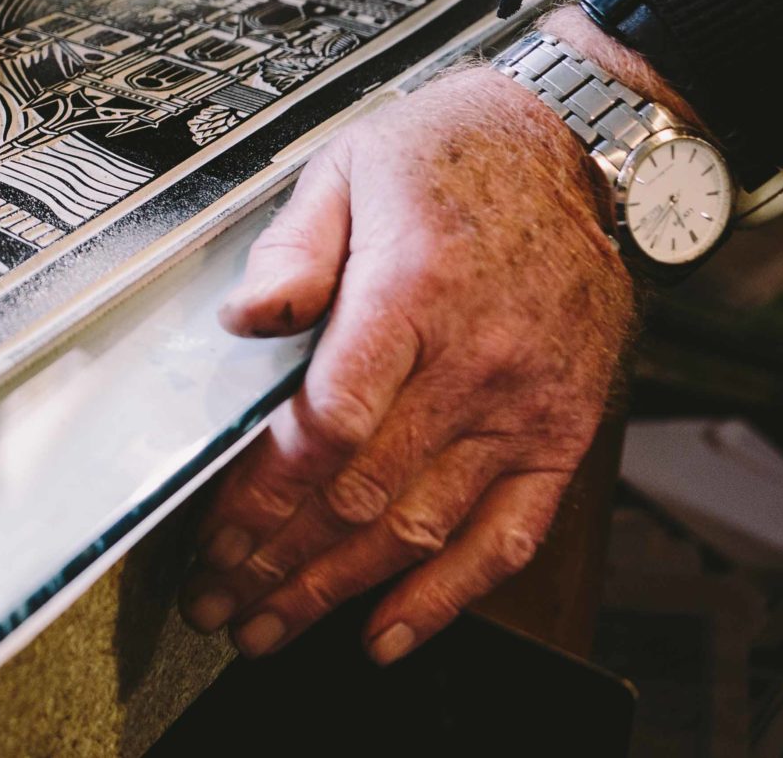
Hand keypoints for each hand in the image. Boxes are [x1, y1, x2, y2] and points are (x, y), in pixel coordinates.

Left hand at [180, 10, 658, 664]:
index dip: (266, 494)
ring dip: (339, 590)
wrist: (567, 148)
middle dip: (280, 561)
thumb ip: (293, 250)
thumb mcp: (348, 168)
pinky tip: (387, 634)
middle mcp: (477, 362)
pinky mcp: (562, 435)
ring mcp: (526, 408)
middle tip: (219, 600)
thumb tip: (245, 316)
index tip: (216, 536)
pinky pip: (507, 537)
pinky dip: (447, 599)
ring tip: (271, 627)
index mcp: (415, 293)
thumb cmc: (448, 157)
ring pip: (424, 530)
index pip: (331, 423)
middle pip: (365, 494)